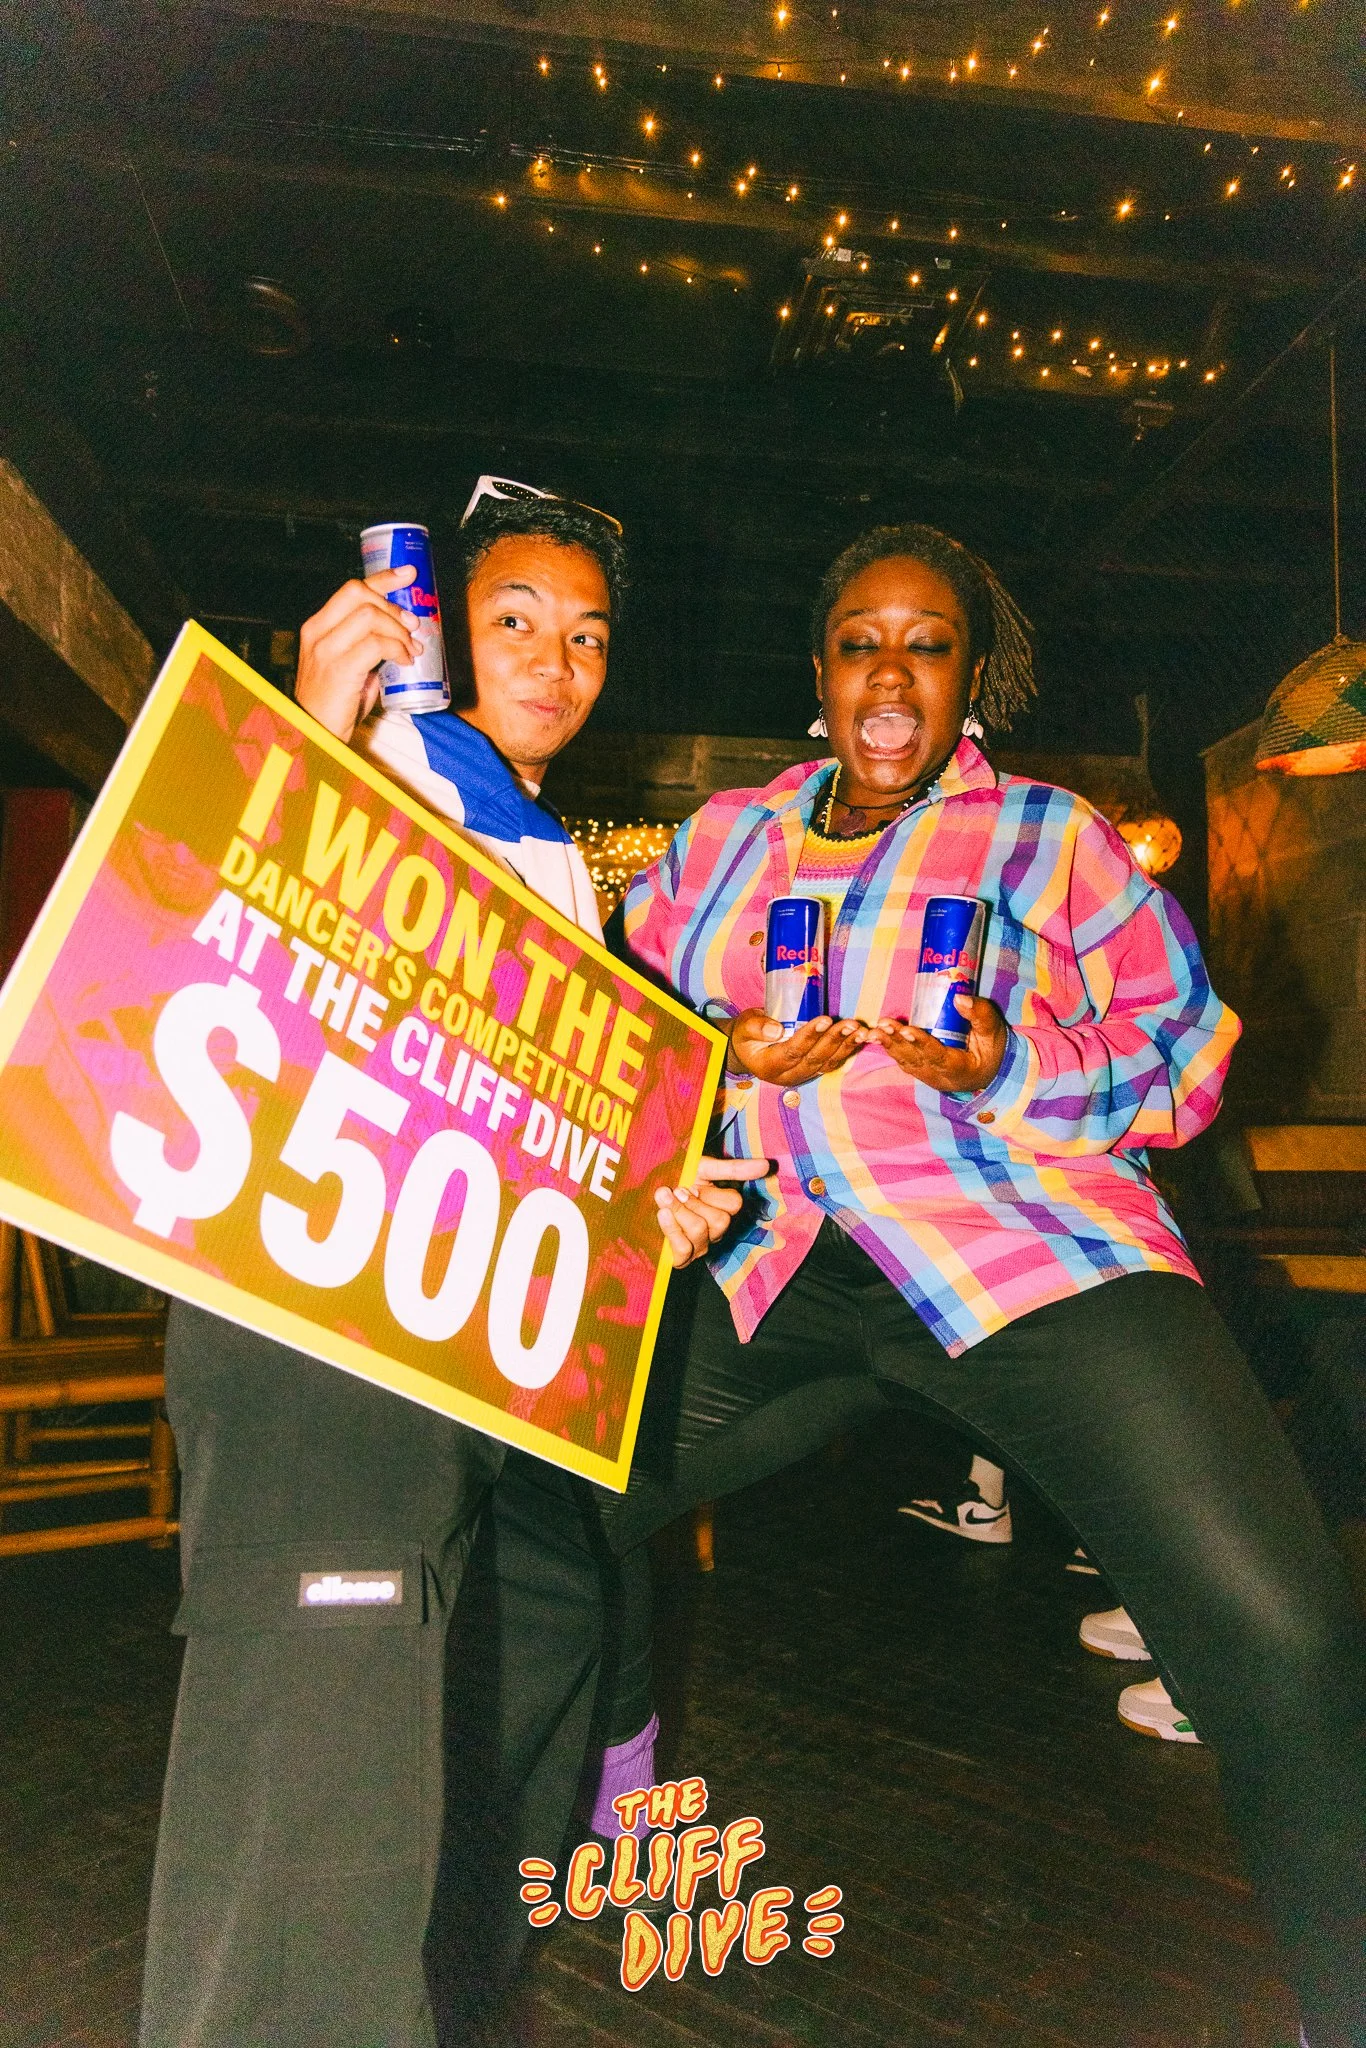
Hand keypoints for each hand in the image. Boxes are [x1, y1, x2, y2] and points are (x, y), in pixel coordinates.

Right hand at [295, 567, 420, 742]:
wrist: (315, 733)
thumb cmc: (334, 704)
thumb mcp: (346, 666)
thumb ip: (365, 647)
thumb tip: (399, 638)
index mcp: (317, 627)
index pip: (351, 589)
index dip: (382, 577)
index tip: (408, 574)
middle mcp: (317, 632)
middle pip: (360, 594)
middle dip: (393, 606)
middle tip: (413, 625)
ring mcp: (326, 649)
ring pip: (370, 616)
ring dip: (398, 630)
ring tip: (410, 650)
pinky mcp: (339, 668)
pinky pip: (375, 645)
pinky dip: (396, 649)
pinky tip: (404, 661)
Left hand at [655, 1155, 770, 1268]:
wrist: (643, 1189)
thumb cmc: (676, 1178)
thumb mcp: (703, 1168)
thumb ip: (734, 1169)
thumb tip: (766, 1166)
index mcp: (724, 1208)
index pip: (734, 1204)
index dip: (712, 1194)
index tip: (693, 1185)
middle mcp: (716, 1230)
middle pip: (719, 1221)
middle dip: (694, 1203)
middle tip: (678, 1191)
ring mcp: (700, 1246)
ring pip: (700, 1232)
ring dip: (679, 1211)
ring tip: (664, 1197)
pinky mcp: (682, 1258)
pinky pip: (683, 1250)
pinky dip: (671, 1229)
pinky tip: (662, 1214)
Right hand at [726, 1009, 863, 1087]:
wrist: (749, 1049)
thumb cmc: (747, 1034)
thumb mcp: (744, 1026)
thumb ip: (756, 1027)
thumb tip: (776, 1029)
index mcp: (769, 1066)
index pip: (792, 1052)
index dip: (809, 1036)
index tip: (824, 1019)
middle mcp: (788, 1076)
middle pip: (814, 1059)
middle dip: (833, 1041)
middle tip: (850, 1024)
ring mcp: (802, 1075)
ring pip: (827, 1063)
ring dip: (846, 1046)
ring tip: (860, 1030)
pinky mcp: (813, 1071)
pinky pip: (833, 1062)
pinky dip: (847, 1050)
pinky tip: (860, 1037)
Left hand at [865, 994, 1008, 1094]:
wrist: (990, 1070)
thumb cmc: (992, 1048)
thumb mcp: (993, 1031)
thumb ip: (979, 1014)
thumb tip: (959, 997)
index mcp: (960, 1069)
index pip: (937, 1056)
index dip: (921, 1043)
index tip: (907, 1029)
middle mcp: (940, 1077)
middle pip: (915, 1059)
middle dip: (896, 1041)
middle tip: (882, 1025)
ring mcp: (928, 1076)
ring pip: (905, 1061)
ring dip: (888, 1044)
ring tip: (874, 1029)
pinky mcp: (921, 1070)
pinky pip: (903, 1060)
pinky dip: (890, 1048)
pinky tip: (877, 1036)